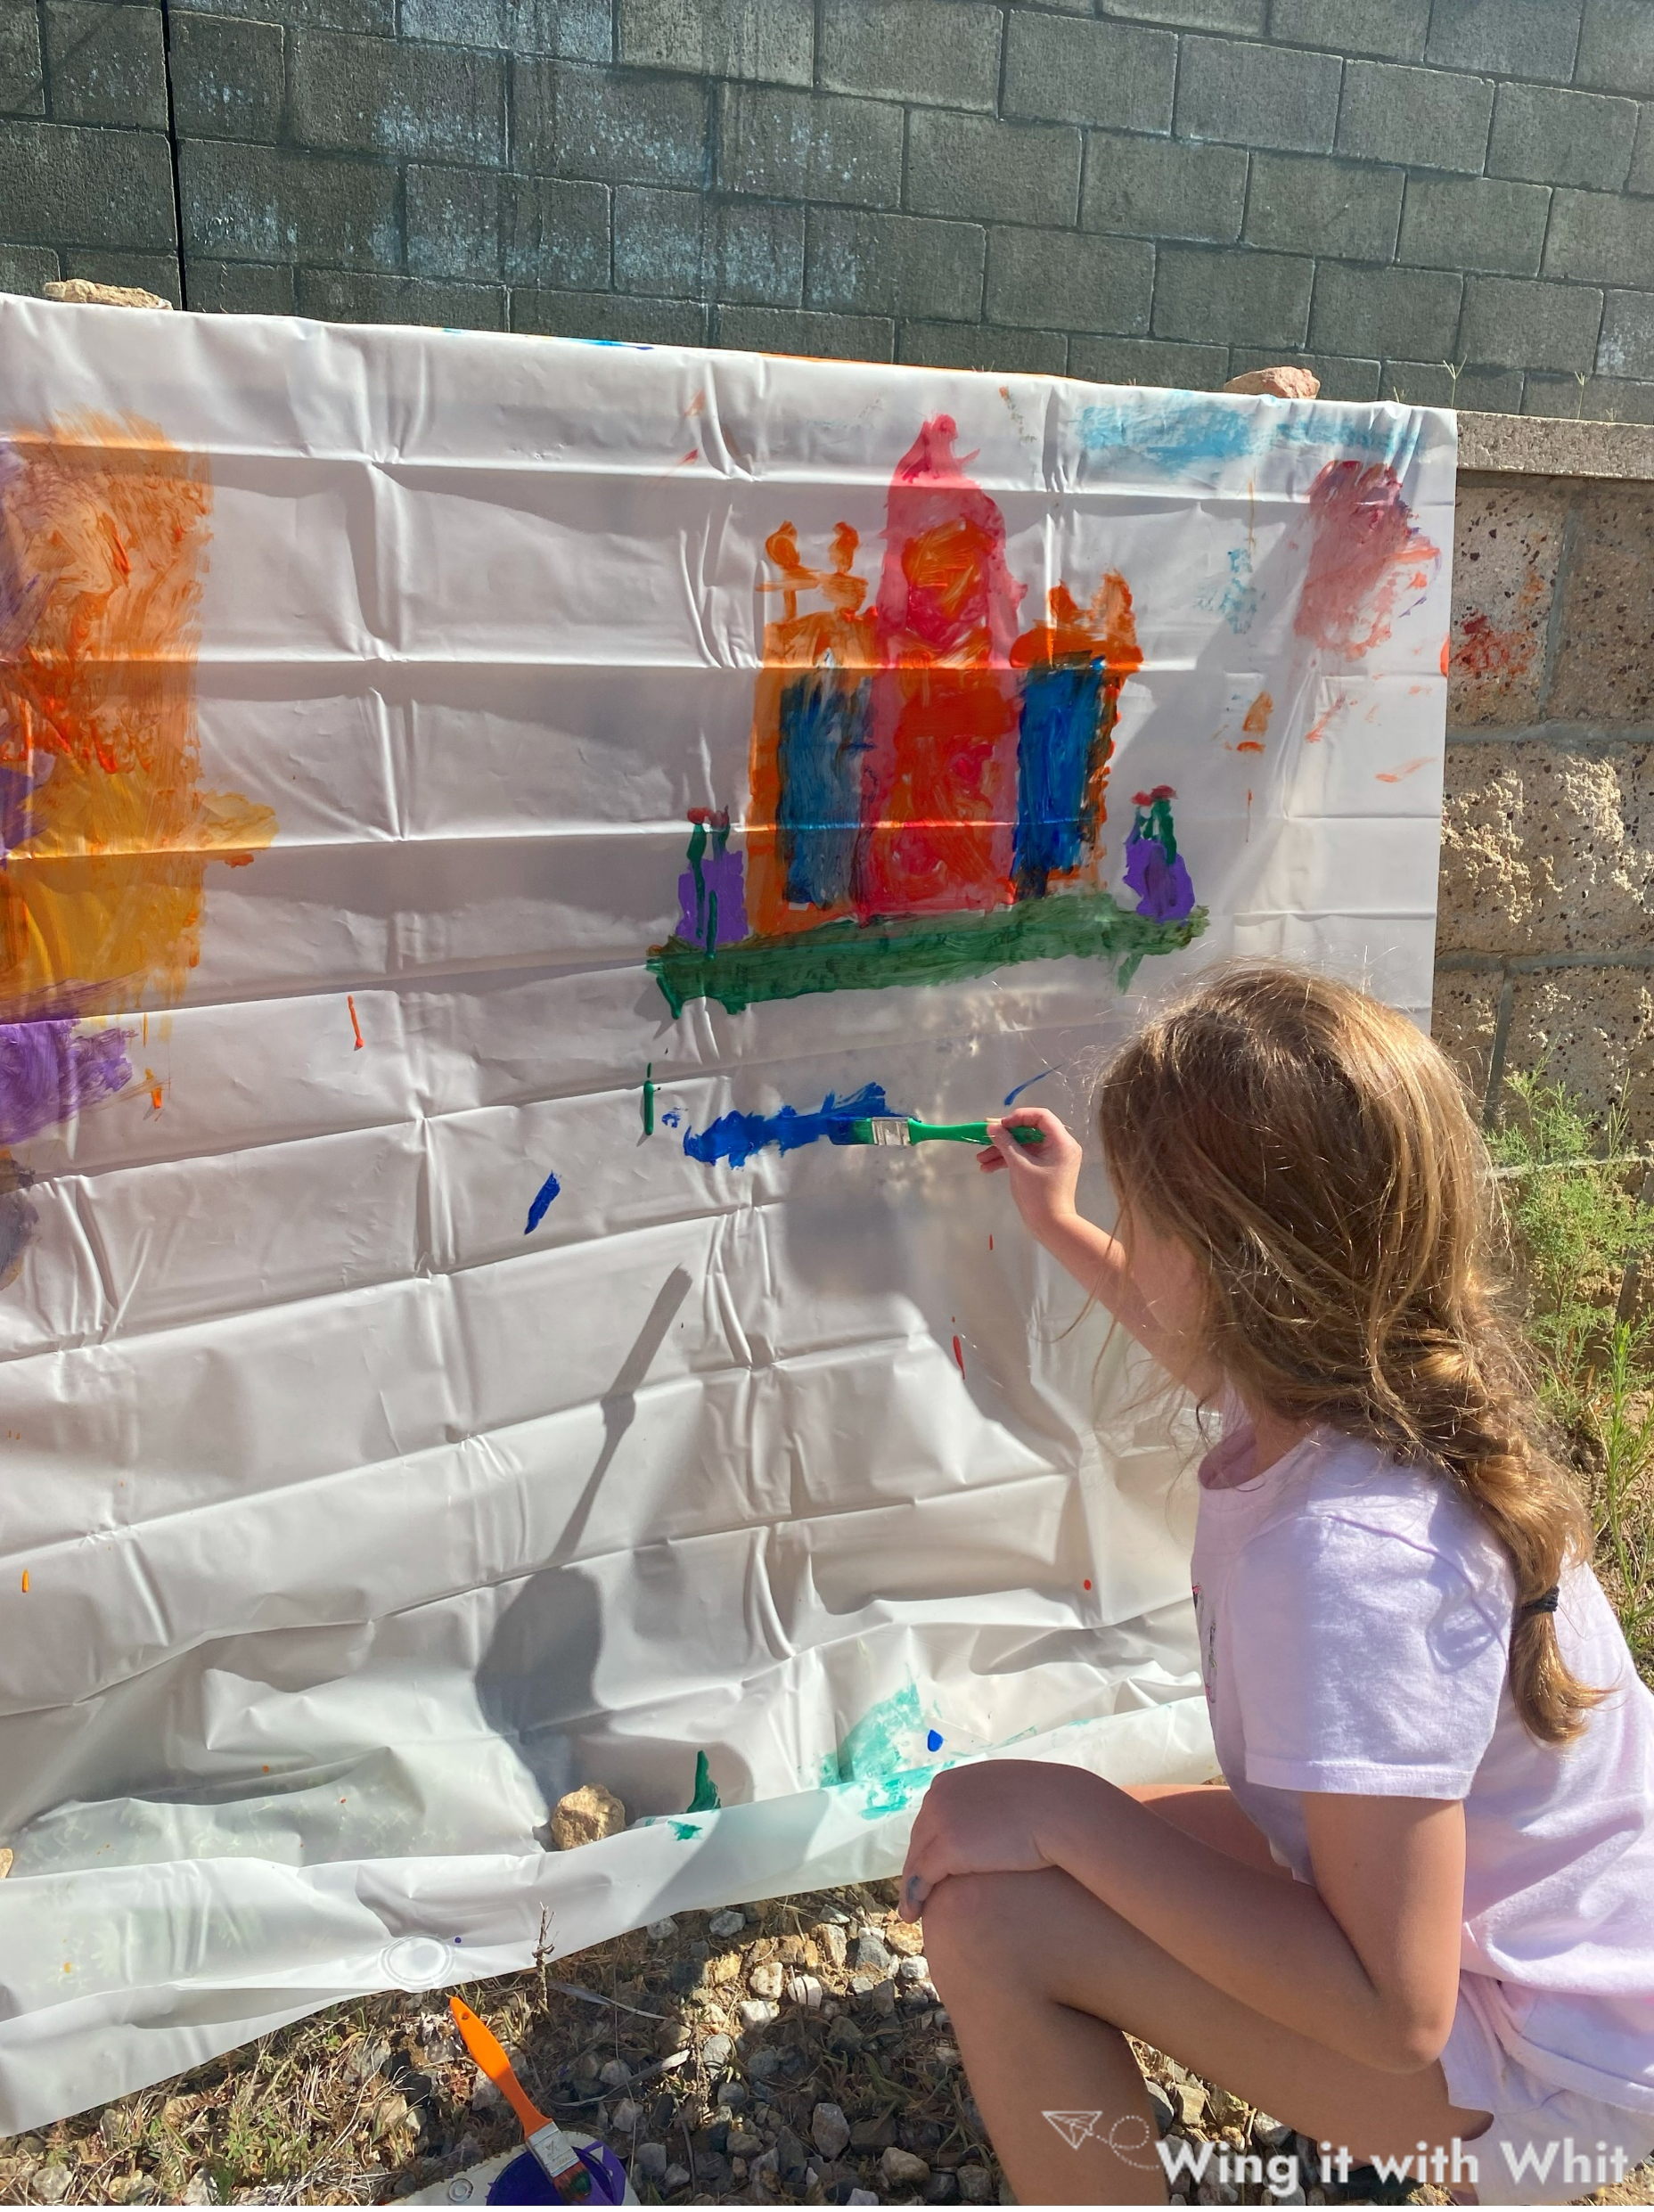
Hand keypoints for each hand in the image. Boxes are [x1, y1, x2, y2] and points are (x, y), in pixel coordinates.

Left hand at [899, 1761, 1098, 1919]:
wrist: (1062, 1810)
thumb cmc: (1047, 1804)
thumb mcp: (1005, 1794)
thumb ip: (988, 1804)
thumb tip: (992, 1820)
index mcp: (951, 1781)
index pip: (931, 1817)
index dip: (931, 1844)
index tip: (933, 1866)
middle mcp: (938, 1796)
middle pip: (919, 1838)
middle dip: (919, 1865)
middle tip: (919, 1891)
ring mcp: (940, 1820)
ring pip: (916, 1860)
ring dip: (912, 1887)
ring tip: (912, 1909)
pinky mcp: (947, 1849)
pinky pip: (920, 1879)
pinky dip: (914, 1899)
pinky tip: (914, 1915)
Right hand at [978, 1106, 1082, 1247]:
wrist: (1051, 1225)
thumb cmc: (1039, 1195)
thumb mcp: (1020, 1166)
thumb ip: (1005, 1143)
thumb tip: (992, 1127)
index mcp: (1061, 1142)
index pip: (1041, 1116)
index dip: (1019, 1117)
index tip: (1001, 1126)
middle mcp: (1060, 1146)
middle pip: (1029, 1131)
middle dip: (1005, 1138)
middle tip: (985, 1141)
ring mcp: (1052, 1158)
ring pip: (1024, 1146)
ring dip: (1003, 1151)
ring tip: (981, 1160)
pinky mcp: (1044, 1168)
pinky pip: (1026, 1157)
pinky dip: (1009, 1161)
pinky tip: (988, 1168)